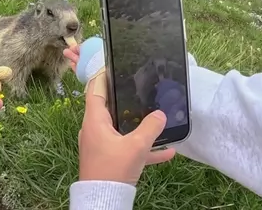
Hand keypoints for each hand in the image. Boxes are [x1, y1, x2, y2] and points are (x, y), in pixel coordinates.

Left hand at [63, 45, 176, 184]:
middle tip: (138, 87)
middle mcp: (95, 129)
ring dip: (138, 125)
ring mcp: (100, 145)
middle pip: (108, 107)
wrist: (103, 201)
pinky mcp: (108, 159)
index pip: (95, 89)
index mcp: (95, 120)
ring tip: (156, 118)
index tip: (113, 65)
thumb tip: (161, 114)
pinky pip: (126, 148)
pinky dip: (143, 148)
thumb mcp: (136, 147)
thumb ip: (150, 128)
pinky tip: (167, 152)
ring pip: (120, 129)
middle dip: (124, 99)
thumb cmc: (114, 169)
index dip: (103, 75)